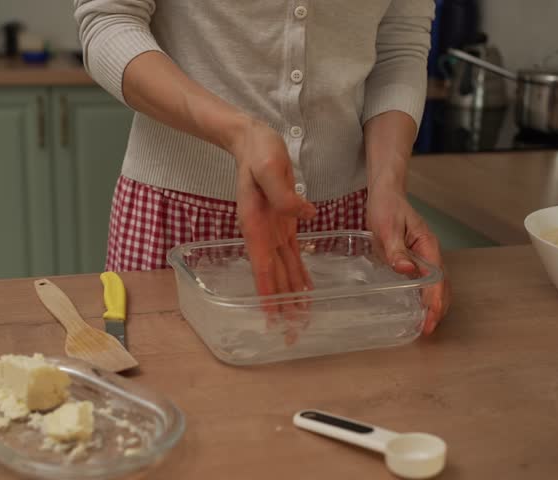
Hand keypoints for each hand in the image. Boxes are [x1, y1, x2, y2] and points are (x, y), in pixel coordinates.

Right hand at [227, 119, 316, 342]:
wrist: (253, 140)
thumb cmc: (259, 152)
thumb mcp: (270, 168)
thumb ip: (285, 194)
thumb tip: (304, 216)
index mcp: (255, 225)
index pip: (263, 267)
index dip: (268, 294)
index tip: (271, 319)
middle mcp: (263, 234)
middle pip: (273, 277)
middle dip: (281, 305)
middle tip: (289, 333)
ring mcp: (273, 230)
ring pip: (284, 270)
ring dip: (290, 295)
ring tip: (298, 319)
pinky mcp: (284, 223)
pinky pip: (292, 255)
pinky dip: (298, 273)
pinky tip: (304, 290)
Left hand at [366, 184, 449, 333]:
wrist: (386, 195)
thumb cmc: (388, 208)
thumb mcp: (388, 227)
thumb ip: (397, 249)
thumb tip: (406, 270)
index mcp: (428, 246)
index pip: (437, 279)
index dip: (435, 300)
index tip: (430, 317)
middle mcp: (430, 253)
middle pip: (442, 285)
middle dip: (438, 308)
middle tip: (428, 329)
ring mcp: (425, 257)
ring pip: (436, 285)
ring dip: (434, 305)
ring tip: (426, 324)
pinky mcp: (415, 259)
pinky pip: (425, 281)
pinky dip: (425, 296)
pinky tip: (418, 308)